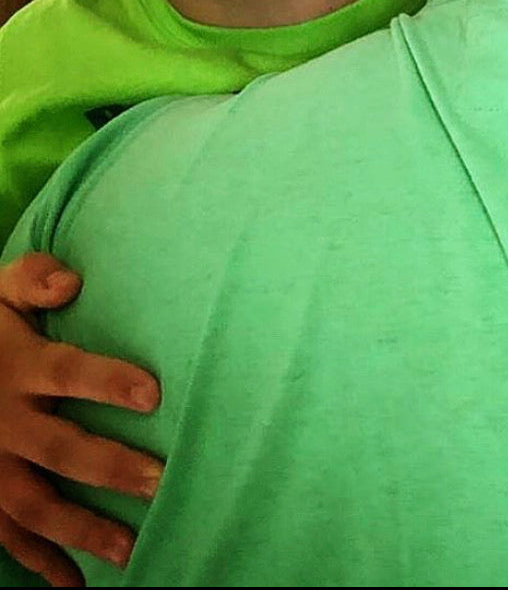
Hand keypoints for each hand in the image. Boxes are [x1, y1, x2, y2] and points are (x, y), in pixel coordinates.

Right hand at [0, 252, 161, 587]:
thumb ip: (31, 279)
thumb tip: (70, 282)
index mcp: (18, 367)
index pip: (68, 373)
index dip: (108, 383)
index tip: (153, 395)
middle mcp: (3, 421)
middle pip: (60, 450)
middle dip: (110, 468)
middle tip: (161, 482)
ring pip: (35, 505)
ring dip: (82, 529)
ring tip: (132, 548)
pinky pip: (6, 537)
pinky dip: (38, 564)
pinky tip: (75, 584)